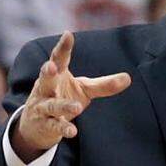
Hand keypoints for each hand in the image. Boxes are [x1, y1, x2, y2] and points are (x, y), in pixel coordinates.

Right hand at [13, 32, 131, 161]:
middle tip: (51, 65)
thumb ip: (103, 85)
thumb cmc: (63, 98)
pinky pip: (53, 126)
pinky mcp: (44, 125)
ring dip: (63, 105)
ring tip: (77, 107)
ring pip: (51, 105)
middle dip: (47, 71)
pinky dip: (63, 128)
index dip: (62, 47)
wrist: (37, 126)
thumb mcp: (84, 90)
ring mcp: (43, 107)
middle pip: (46, 78)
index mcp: (57, 75)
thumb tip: (128, 78)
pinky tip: (72, 131)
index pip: (59, 58)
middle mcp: (46, 88)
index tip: (67, 34)